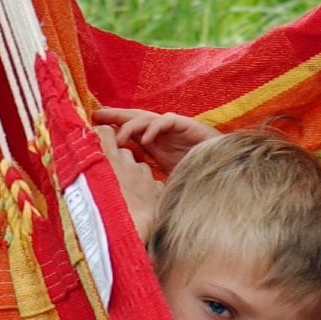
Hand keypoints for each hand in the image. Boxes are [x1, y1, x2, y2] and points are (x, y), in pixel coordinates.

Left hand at [91, 108, 219, 240]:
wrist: (226, 175)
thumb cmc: (195, 180)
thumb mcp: (165, 185)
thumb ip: (149, 187)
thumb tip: (126, 204)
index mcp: (156, 145)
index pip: (131, 133)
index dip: (114, 130)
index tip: (94, 131)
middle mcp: (162, 135)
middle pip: (135, 119)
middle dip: (116, 116)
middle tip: (97, 115)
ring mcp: (174, 129)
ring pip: (148, 118)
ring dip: (132, 125)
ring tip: (120, 138)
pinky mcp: (188, 126)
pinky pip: (167, 120)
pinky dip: (155, 128)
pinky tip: (146, 140)